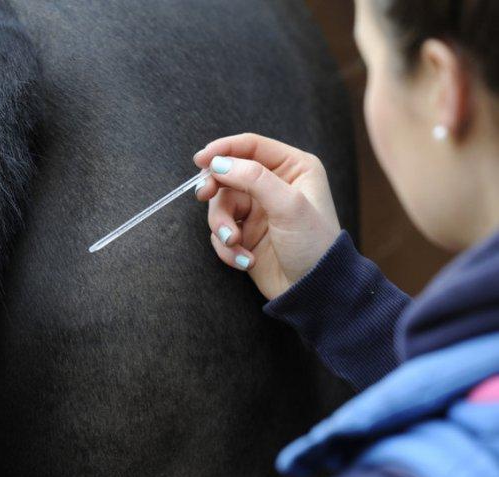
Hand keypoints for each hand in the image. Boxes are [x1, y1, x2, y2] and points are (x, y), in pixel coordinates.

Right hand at [194, 133, 340, 299]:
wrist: (314, 292)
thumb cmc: (313, 245)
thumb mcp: (288, 205)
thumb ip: (253, 178)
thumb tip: (218, 163)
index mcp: (292, 167)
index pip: (251, 146)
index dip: (223, 149)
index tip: (200, 160)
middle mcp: (273, 185)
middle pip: (228, 175)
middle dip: (215, 189)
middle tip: (203, 195)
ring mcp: (258, 210)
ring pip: (220, 205)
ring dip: (222, 226)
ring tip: (235, 242)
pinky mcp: (246, 234)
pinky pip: (221, 231)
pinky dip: (227, 246)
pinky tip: (245, 259)